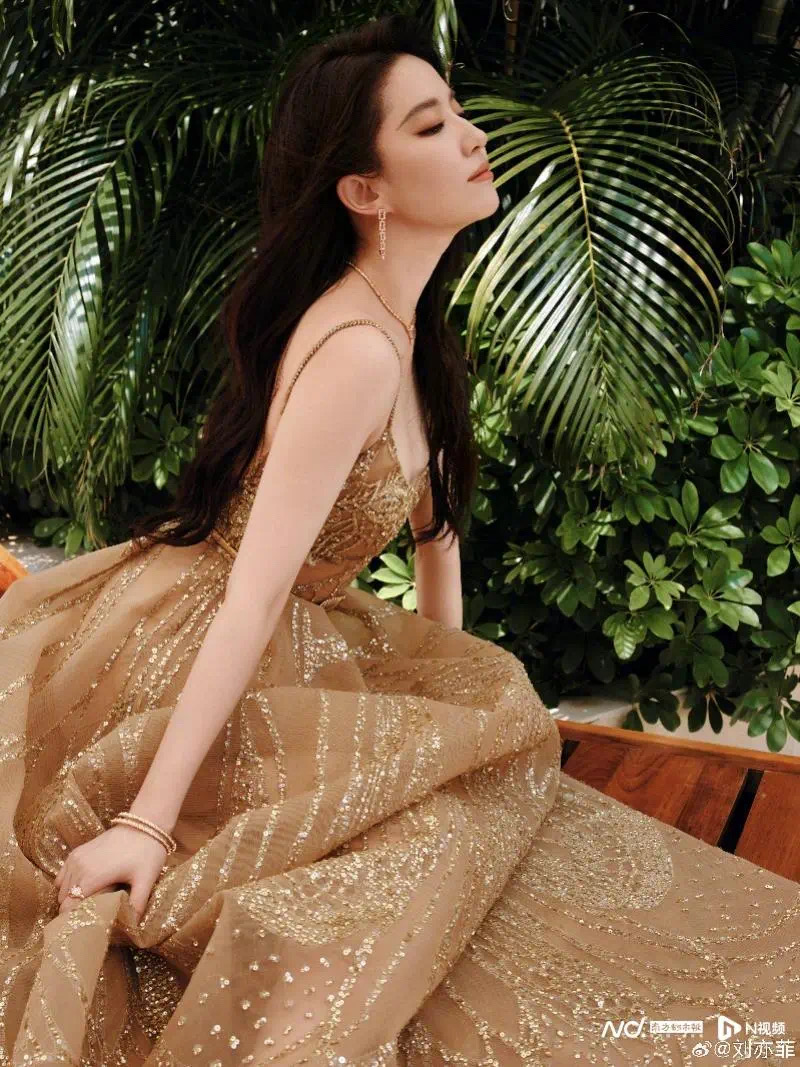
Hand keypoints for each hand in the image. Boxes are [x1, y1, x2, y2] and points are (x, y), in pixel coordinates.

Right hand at [53, 823, 168, 922]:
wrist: (145, 823)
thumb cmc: (147, 852)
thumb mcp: (146, 880)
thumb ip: (137, 905)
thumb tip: (132, 928)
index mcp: (91, 876)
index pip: (68, 907)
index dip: (73, 920)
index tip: (85, 927)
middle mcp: (78, 867)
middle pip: (64, 900)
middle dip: (73, 910)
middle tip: (91, 917)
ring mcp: (76, 858)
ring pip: (62, 889)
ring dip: (71, 898)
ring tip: (89, 904)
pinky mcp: (77, 852)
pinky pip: (63, 875)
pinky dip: (68, 885)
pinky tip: (84, 888)